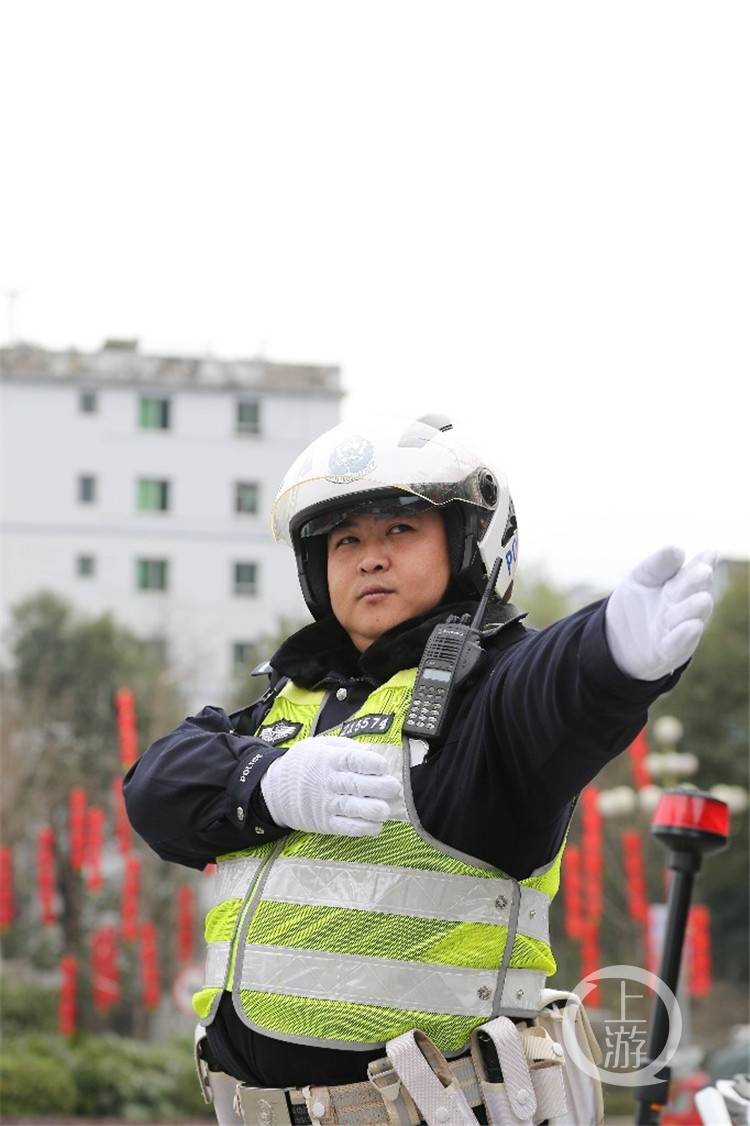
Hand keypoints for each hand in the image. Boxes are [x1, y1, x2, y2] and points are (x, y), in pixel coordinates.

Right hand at [260, 735, 399, 835]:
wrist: (274, 790)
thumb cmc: (303, 764)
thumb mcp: (319, 746)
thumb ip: (346, 748)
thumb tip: (371, 751)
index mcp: (328, 759)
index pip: (350, 760)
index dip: (368, 763)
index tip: (383, 765)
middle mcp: (328, 781)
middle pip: (355, 784)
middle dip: (378, 787)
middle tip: (394, 788)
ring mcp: (325, 804)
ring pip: (351, 808)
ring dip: (371, 810)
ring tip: (386, 810)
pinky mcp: (324, 823)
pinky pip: (344, 827)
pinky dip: (361, 828)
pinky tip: (376, 826)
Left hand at [604, 546, 715, 680]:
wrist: (616, 639)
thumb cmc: (635, 604)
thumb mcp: (641, 579)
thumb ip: (657, 565)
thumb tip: (677, 549)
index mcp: (679, 586)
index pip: (693, 572)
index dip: (702, 562)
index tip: (710, 554)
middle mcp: (683, 607)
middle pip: (694, 593)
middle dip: (697, 584)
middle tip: (703, 572)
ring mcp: (677, 629)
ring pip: (690, 618)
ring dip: (694, 609)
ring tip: (702, 599)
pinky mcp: (667, 651)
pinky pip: (676, 644)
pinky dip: (683, 636)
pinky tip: (692, 626)